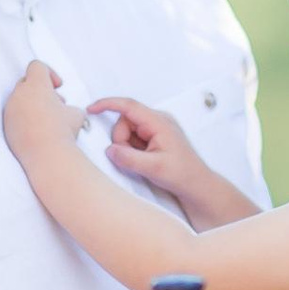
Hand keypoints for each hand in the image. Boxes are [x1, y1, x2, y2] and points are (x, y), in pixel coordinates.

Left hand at [3, 61, 75, 162]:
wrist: (47, 155)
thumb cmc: (62, 131)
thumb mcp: (76, 114)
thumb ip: (69, 106)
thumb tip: (68, 113)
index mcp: (36, 85)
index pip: (37, 66)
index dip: (49, 73)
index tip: (57, 87)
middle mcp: (19, 94)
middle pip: (26, 82)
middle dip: (40, 90)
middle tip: (54, 104)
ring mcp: (10, 110)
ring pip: (19, 100)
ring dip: (32, 105)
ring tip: (47, 119)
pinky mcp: (6, 126)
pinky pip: (14, 116)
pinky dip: (24, 119)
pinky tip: (37, 131)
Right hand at [91, 93, 207, 206]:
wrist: (197, 185)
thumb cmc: (183, 174)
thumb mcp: (153, 168)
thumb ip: (129, 159)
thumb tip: (110, 150)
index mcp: (159, 122)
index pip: (129, 106)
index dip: (108, 105)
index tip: (92, 109)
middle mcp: (157, 121)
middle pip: (124, 121)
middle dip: (121, 140)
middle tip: (133, 158)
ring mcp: (155, 129)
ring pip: (127, 131)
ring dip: (127, 147)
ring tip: (143, 161)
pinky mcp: (153, 137)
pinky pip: (133, 139)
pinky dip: (132, 150)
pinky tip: (144, 160)